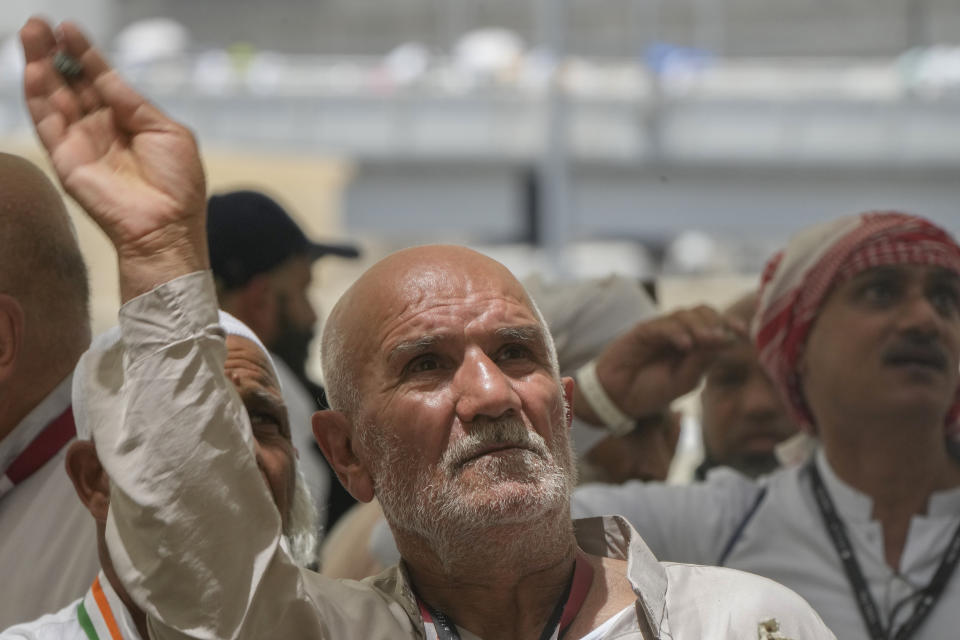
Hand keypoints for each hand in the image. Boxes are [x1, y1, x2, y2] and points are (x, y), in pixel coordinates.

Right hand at [20, 18, 207, 298]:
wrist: (169, 226)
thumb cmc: (179, 184)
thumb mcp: (166, 131)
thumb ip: (133, 102)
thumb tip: (106, 73)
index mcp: (129, 120)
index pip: (100, 80)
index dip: (85, 54)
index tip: (70, 28)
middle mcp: (101, 128)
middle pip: (71, 83)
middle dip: (54, 52)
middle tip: (40, 23)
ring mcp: (81, 143)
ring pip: (53, 98)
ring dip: (39, 65)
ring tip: (30, 34)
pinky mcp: (65, 161)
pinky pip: (47, 124)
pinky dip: (38, 98)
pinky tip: (34, 71)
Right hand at [575, 305, 745, 423]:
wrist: (619, 399)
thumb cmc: (652, 392)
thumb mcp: (684, 382)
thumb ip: (702, 362)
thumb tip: (724, 340)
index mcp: (693, 345)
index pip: (715, 325)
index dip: (730, 325)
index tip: (744, 334)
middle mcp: (678, 333)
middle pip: (703, 312)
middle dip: (716, 322)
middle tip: (722, 338)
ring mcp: (660, 330)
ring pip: (684, 315)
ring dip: (699, 326)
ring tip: (707, 340)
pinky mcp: (642, 332)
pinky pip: (662, 325)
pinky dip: (676, 332)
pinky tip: (685, 345)